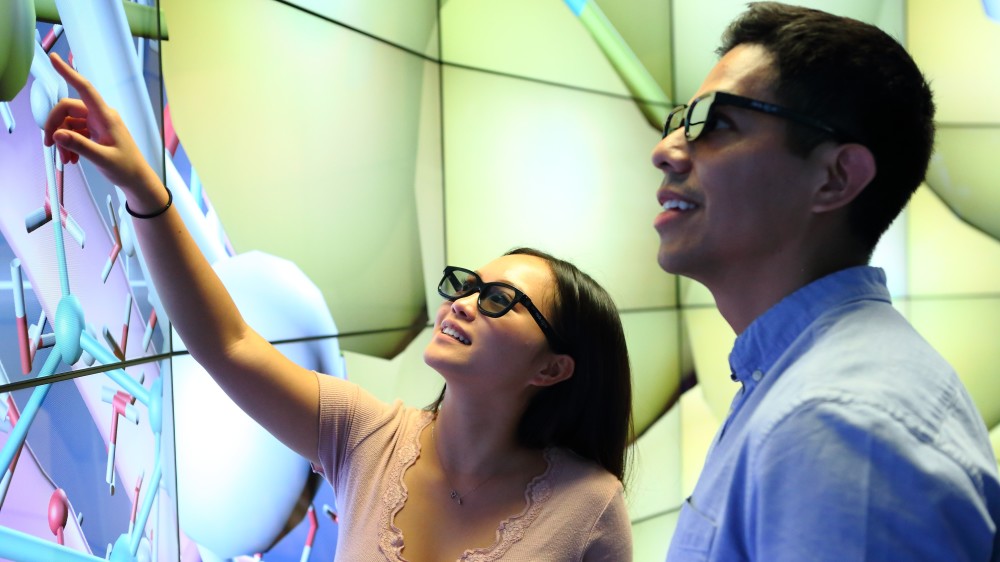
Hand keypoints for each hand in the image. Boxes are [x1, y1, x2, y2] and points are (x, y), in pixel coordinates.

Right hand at [43, 53, 158, 192]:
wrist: (137, 181)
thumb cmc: (126, 168)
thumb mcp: (102, 159)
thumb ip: (80, 145)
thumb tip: (57, 134)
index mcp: (105, 116)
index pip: (84, 88)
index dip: (68, 73)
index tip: (54, 58)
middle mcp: (100, 116)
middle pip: (67, 110)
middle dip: (55, 126)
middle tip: (49, 146)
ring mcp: (98, 124)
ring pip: (69, 123)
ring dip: (63, 140)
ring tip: (66, 160)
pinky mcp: (96, 133)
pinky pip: (75, 132)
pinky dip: (70, 144)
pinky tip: (72, 159)